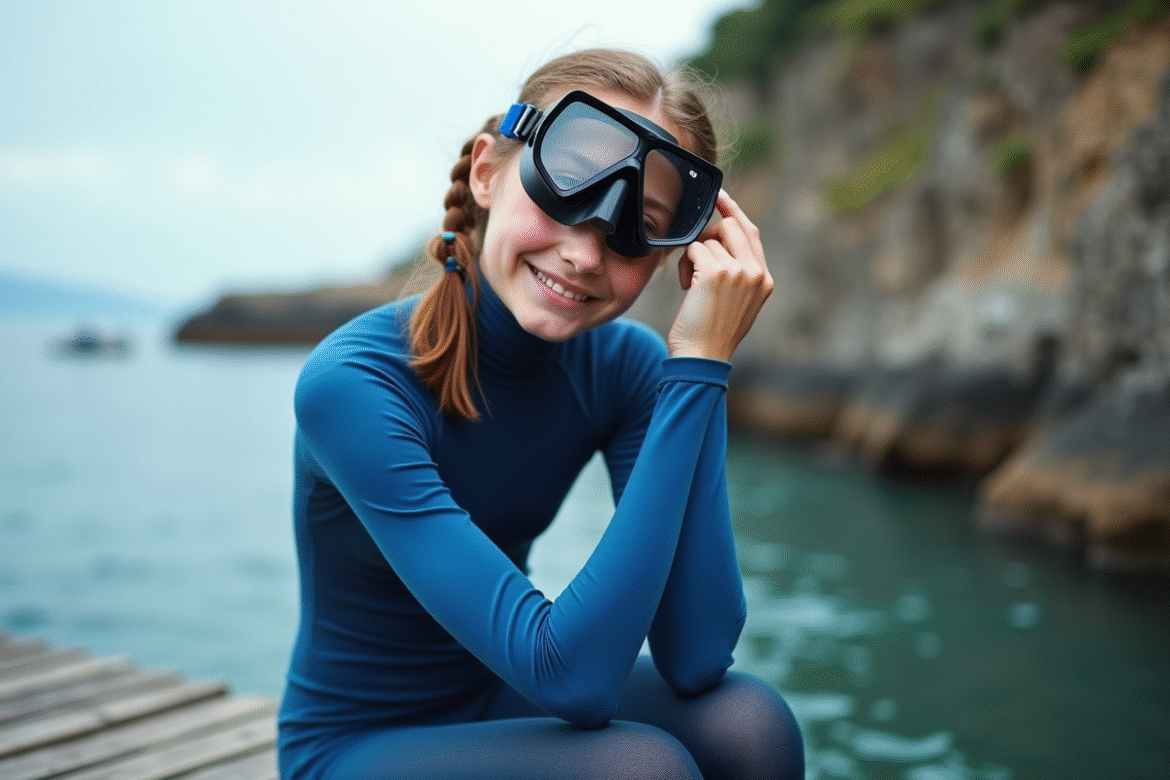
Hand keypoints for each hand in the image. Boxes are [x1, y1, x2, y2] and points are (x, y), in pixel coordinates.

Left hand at [667, 191, 772, 361]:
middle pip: (730, 225)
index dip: (733, 210)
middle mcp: (756, 273)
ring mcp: (738, 272)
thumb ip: (737, 273)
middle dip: (707, 235)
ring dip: (692, 257)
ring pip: (708, 238)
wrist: (702, 358)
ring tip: (690, 284)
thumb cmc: (711, 333)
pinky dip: (684, 264)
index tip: (720, 196)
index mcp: (764, 279)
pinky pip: (693, 249)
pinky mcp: (716, 273)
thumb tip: (718, 241)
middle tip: (694, 258)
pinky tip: (687, 286)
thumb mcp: (737, 302)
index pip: (751, 232)